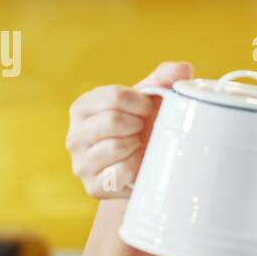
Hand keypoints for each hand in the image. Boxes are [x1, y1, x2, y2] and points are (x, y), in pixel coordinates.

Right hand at [66, 61, 191, 198]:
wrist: (140, 168)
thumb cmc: (142, 127)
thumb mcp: (149, 100)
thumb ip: (165, 79)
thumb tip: (183, 68)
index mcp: (82, 107)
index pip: (113, 96)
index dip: (141, 102)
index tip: (149, 109)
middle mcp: (74, 135)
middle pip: (113, 121)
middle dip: (138, 124)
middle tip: (144, 129)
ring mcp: (81, 163)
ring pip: (116, 147)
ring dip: (137, 145)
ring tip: (138, 145)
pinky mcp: (93, 187)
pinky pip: (121, 172)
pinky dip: (135, 167)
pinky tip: (137, 164)